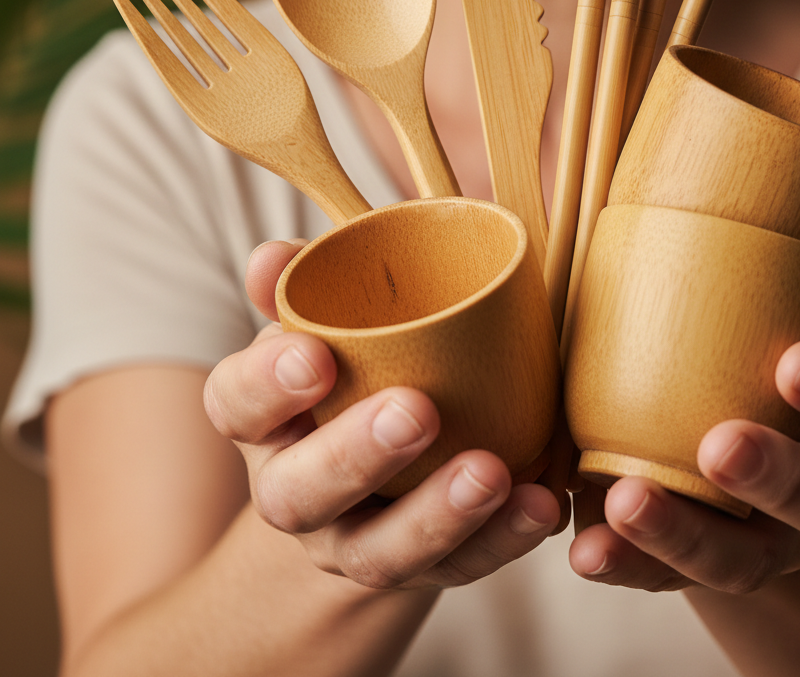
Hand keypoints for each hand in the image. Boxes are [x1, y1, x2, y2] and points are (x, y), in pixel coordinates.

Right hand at [204, 239, 561, 589]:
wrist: (373, 480)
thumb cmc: (351, 373)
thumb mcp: (321, 327)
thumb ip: (304, 287)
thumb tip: (275, 255)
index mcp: (262, 422)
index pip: (236, 406)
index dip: (266, 384)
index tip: (314, 355)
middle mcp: (293, 491)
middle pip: (299, 493)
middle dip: (355, 456)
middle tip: (415, 411)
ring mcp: (353, 542)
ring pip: (380, 551)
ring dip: (436, 515)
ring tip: (489, 473)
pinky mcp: (419, 568)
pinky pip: (457, 568)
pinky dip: (500, 539)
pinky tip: (537, 503)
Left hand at [568, 253, 799, 592]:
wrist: (717, 447)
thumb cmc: (750, 351)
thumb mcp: (791, 312)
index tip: (795, 365)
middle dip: (779, 476)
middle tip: (720, 448)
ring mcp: (763, 541)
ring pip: (745, 560)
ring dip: (687, 534)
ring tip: (627, 500)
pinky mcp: (694, 565)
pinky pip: (664, 577)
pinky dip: (626, 564)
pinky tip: (588, 548)